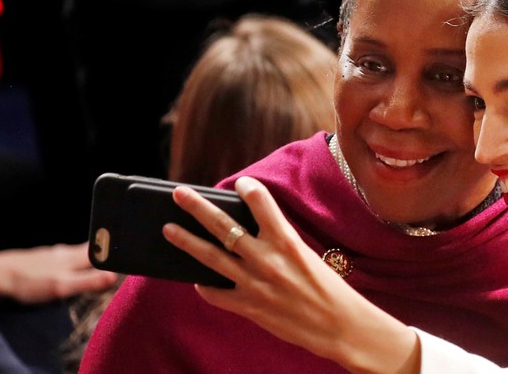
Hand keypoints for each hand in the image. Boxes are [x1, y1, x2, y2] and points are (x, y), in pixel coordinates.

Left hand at [0, 242, 118, 303]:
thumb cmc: (29, 282)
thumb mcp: (61, 286)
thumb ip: (87, 281)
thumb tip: (115, 277)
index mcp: (76, 257)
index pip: (104, 251)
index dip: (118, 251)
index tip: (131, 253)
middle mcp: (67, 251)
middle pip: (94, 249)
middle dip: (107, 250)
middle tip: (121, 254)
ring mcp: (55, 254)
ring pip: (80, 252)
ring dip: (93, 254)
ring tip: (103, 259)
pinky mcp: (44, 258)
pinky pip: (67, 256)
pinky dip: (77, 259)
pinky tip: (73, 266)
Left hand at [163, 176, 420, 373]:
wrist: (338, 324)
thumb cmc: (328, 288)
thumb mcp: (306, 255)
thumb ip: (278, 242)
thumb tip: (250, 231)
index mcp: (286, 241)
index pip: (260, 203)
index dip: (247, 188)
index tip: (239, 183)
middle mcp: (266, 259)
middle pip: (223, 226)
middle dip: (198, 207)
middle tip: (179, 194)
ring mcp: (254, 283)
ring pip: (210, 256)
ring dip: (187, 241)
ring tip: (169, 229)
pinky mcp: (249, 307)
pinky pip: (215, 293)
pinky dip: (204, 285)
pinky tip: (198, 279)